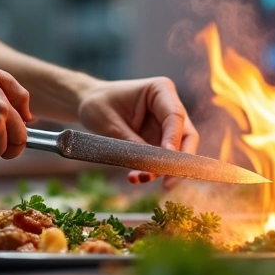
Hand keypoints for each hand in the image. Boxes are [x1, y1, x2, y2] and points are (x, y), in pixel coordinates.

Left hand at [76, 77, 199, 188]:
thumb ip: (132, 143)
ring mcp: (166, 125)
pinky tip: (135, 177)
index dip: (174, 139)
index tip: (167, 160)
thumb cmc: (98, 104)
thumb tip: (150, 165)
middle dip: (178, 162)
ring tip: (139, 178)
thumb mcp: (110, 123)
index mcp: (160, 90)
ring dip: (162, 170)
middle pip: (186, 136)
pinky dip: (151, 170)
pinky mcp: (159, 140)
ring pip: (177, 152)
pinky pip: (162, 159)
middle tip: (168, 184)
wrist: (88, 104)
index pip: (175, 116)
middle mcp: (169, 106)